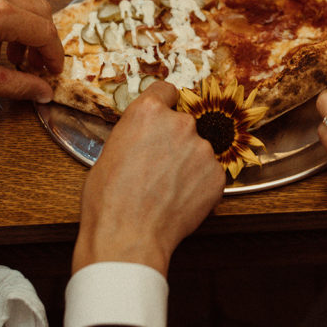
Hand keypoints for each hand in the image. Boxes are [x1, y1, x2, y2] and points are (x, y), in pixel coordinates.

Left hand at [0, 0, 63, 101]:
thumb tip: (43, 92)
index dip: (54, 55)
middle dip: (43, 39)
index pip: (44, 31)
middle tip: (36, 64)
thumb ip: (19, 86)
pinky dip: (3, 14)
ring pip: (19, 0)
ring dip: (23, 27)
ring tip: (10, 54)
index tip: (52, 71)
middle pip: (38, 10)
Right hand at [73, 81, 223, 275]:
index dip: (164, 104)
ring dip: (188, 164)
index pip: (167, 90)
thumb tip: (144, 139)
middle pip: (183, 124)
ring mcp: (202, 149)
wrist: (128, 236)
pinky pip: (209, 175)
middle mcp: (180, 124)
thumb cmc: (108, 199)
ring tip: (166, 189)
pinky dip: (199, 185)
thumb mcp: (110, 152)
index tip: (165, 115)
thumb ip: (135, 135)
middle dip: (174, 141)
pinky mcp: (217, 176)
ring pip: (198, 151)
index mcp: (148, 112)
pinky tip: (179, 200)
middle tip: (158, 167)